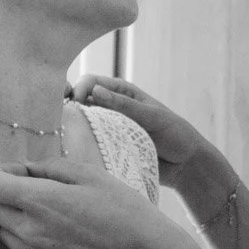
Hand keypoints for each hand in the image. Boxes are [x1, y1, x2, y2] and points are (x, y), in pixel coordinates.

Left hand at [0, 157, 184, 248]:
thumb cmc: (121, 207)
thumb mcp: (88, 172)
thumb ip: (48, 167)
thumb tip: (25, 170)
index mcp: (38, 201)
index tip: (19, 171)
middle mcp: (30, 231)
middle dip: (4, 193)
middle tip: (35, 187)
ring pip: (3, 231)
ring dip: (14, 217)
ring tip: (48, 211)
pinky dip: (27, 237)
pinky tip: (57, 231)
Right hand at [72, 75, 204, 186]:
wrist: (185, 165)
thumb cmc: (174, 134)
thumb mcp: (152, 116)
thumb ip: (124, 105)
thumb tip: (95, 91)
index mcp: (121, 92)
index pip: (91, 82)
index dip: (80, 88)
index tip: (77, 102)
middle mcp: (110, 108)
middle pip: (80, 102)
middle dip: (68, 106)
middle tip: (62, 118)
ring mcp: (107, 129)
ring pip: (80, 123)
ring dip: (72, 127)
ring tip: (66, 135)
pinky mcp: (107, 148)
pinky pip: (88, 144)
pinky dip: (79, 144)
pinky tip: (74, 149)